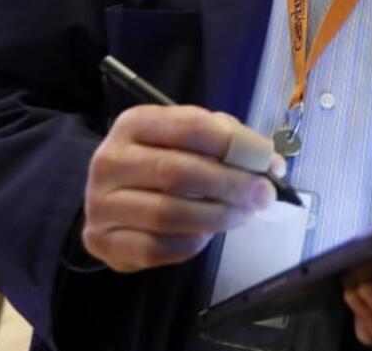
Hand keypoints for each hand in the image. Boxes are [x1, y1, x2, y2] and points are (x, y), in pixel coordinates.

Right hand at [82, 105, 285, 272]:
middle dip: (231, 184)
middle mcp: (110, 160)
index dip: (234, 144)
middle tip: (264, 195)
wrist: (114, 197)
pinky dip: (191, 243)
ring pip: (167, 214)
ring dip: (216, 216)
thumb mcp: (193, 139)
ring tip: (243, 215)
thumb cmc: (163, 161)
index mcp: (134, 123)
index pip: (189, 127)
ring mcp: (101, 204)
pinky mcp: (102, 241)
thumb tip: (271, 165)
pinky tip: (207, 234)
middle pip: (178, 172)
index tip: (266, 160)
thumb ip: (231, 144)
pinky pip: (156, 248)